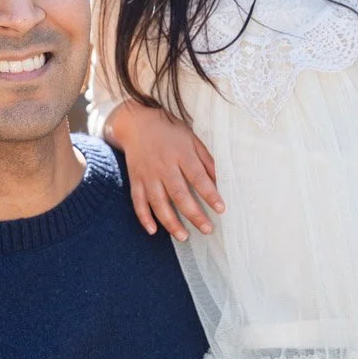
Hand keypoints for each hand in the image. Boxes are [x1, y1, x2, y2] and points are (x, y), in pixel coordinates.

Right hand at [105, 100, 223, 241]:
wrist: (136, 122)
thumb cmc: (170, 132)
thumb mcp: (192, 139)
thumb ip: (206, 159)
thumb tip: (221, 179)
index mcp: (181, 154)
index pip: (198, 177)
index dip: (210, 194)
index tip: (221, 209)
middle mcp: (164, 166)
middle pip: (179, 194)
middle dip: (194, 214)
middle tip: (207, 229)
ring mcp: (148, 174)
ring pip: (158, 202)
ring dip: (170, 222)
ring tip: (184, 236)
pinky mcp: (136, 180)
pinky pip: (138, 201)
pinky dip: (144, 217)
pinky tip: (153, 231)